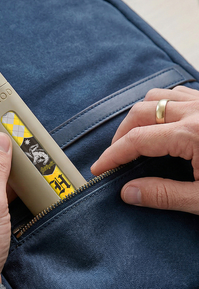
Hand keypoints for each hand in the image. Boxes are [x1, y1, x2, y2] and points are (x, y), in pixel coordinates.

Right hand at [91, 86, 198, 214]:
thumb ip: (164, 195)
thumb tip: (128, 192)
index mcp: (193, 134)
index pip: (136, 141)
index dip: (112, 156)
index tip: (99, 169)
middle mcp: (197, 110)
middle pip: (140, 112)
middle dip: (121, 135)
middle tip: (115, 158)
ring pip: (156, 97)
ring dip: (139, 116)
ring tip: (136, 139)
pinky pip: (177, 93)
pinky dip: (161, 106)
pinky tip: (162, 124)